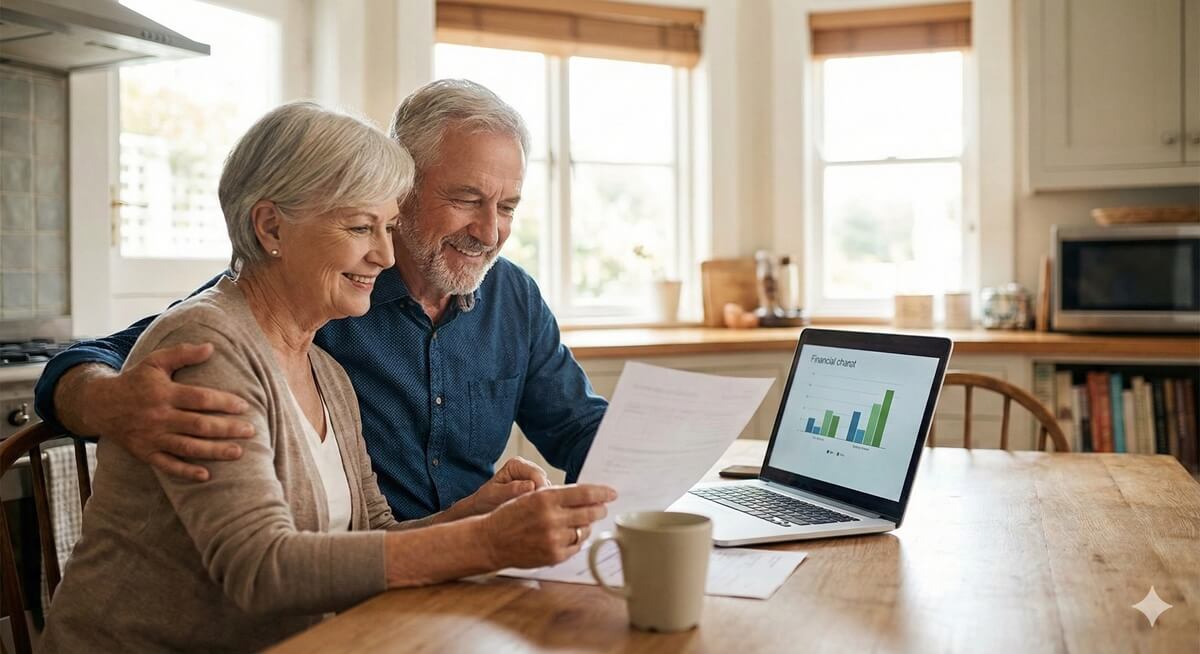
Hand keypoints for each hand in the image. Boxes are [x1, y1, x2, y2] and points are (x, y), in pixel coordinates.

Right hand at [71, 343, 253, 480]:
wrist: (100, 405)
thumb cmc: (135, 380)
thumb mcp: (155, 361)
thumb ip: (182, 353)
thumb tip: (211, 347)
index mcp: (164, 393)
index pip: (199, 399)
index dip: (223, 403)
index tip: (244, 406)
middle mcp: (158, 417)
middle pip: (198, 425)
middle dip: (227, 429)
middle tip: (250, 431)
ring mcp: (151, 437)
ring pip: (187, 447)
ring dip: (214, 451)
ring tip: (238, 452)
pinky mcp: (145, 453)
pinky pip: (167, 465)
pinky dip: (185, 472)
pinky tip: (206, 475)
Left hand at [452, 457, 550, 518]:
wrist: (481, 511)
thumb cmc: (484, 502)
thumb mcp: (493, 495)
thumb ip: (511, 490)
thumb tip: (531, 486)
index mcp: (516, 464)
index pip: (537, 474)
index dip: (540, 490)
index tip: (538, 506)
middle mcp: (528, 469)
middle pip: (546, 482)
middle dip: (543, 498)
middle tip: (537, 515)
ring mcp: (534, 482)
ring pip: (549, 492)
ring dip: (543, 504)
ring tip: (532, 517)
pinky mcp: (538, 493)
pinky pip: (547, 500)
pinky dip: (543, 508)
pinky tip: (535, 517)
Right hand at [478, 484, 616, 569]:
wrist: (491, 541)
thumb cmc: (510, 516)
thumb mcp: (531, 497)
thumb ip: (557, 495)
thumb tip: (585, 496)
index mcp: (546, 498)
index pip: (585, 493)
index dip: (602, 493)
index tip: (612, 493)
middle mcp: (552, 518)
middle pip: (590, 513)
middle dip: (599, 510)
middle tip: (602, 509)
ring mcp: (553, 539)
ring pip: (584, 531)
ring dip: (586, 526)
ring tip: (580, 523)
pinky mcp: (554, 556)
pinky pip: (576, 547)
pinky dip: (576, 541)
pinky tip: (569, 536)